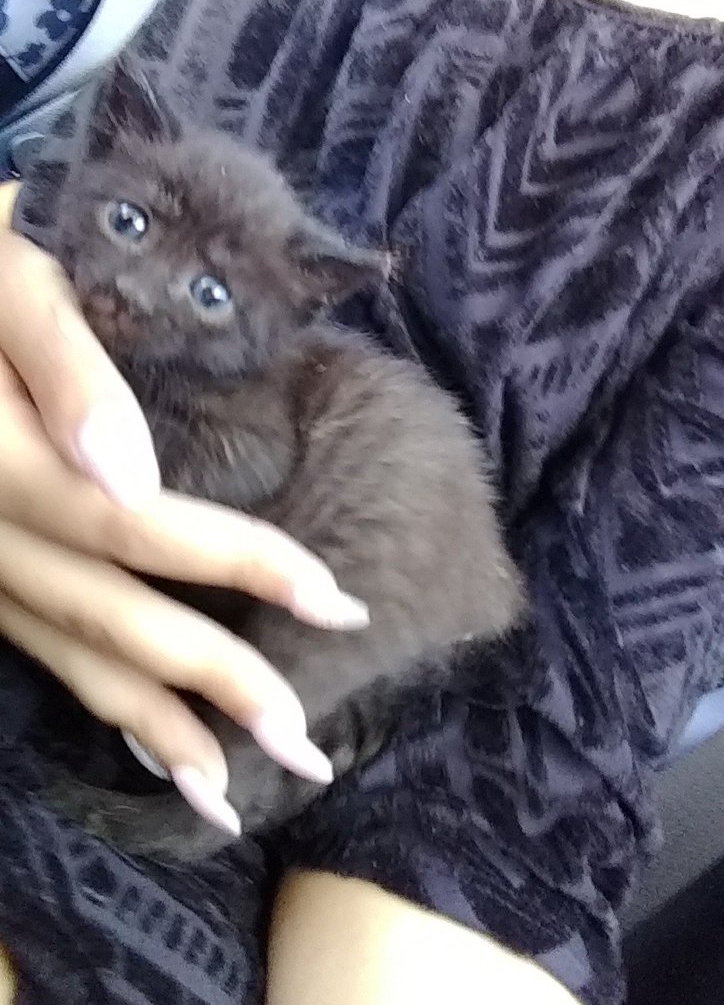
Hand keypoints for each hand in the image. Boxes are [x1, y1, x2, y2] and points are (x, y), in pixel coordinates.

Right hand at [0, 186, 367, 833]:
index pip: (142, 528)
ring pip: (69, 657)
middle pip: (114, 620)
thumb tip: (134, 477)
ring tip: (228, 795)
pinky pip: (35, 648)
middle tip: (306, 749)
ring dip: (152, 729)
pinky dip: (95, 699)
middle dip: (214, 687)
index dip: (243, 566)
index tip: (338, 603)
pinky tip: (143, 741)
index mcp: (4, 461)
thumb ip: (64, 367)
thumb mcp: (5, 279)